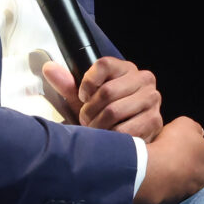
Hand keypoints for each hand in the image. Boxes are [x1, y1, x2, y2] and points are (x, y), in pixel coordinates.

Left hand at [44, 57, 162, 140]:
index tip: (82, 97)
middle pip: (107, 91)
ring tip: (96, 130)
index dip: (87, 83)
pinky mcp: (154, 121)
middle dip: (90, 111)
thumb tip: (49, 68)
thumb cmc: (104, 115)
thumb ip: (68, 85)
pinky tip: (110, 138)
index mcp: (126, 68)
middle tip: (86, 120)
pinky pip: (125, 130)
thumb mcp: (85, 100)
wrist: (128, 137)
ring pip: (114, 111)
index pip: (103, 65)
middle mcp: (143, 79)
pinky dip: (111, 137)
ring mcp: (151, 99)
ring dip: (98, 126)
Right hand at [134, 115, 203, 203]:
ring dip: (179, 183)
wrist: (152, 170)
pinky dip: (165, 190)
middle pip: (202, 182)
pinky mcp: (170, 203)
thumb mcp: (185, 125)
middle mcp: (199, 181)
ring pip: (186, 190)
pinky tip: (156, 182)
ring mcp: (185, 194)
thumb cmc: (171, 145)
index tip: (203, 163)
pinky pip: (169, 196)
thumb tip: (200, 133)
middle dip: (195, 177)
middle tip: (184, 171)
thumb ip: (195, 128)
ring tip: (166, 174)